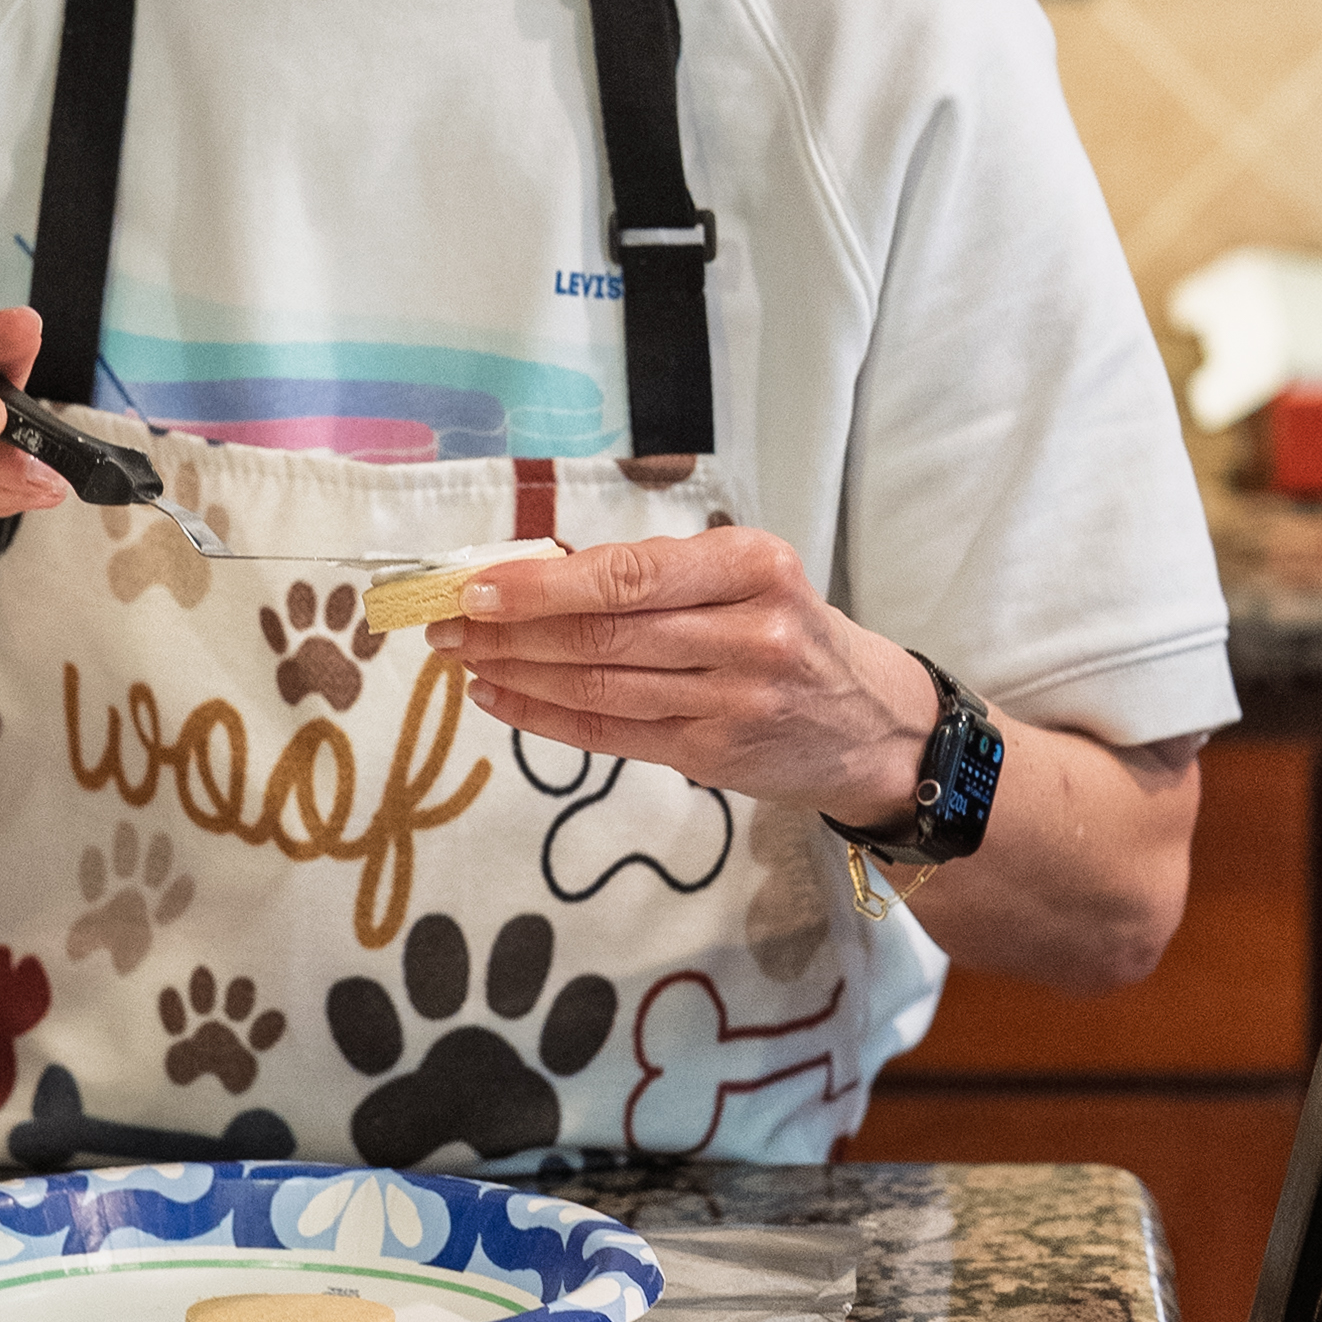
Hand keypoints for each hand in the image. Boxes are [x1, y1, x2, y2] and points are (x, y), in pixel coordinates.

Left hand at [427, 527, 943, 829]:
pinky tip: (498, 699)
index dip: (542, 584)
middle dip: (510, 628)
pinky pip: (610, 734)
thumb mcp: (749, 577)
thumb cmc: (793, 632)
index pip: (629, 574)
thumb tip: (533, 569)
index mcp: (755, 565)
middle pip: (606, 633)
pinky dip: (544, 716)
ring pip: (600, 685)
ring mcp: (735, 702)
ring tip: (460, 659)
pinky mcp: (715, 756)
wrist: (876, 726)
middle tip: (444, 622)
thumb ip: (658, 575)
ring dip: (515, 673)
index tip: (475, 584)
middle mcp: (750, 633)